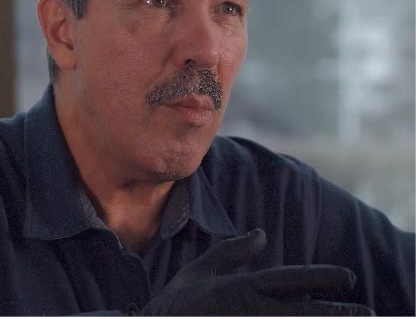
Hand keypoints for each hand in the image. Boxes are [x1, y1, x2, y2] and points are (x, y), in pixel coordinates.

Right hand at [141, 229, 374, 315]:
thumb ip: (233, 250)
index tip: (348, 279)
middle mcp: (251, 312)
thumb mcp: (203, 269)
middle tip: (368, 312)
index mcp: (242, 289)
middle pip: (302, 312)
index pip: (289, 281)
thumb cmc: (177, 304)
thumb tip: (262, 235)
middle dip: (337, 312)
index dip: (320, 278)